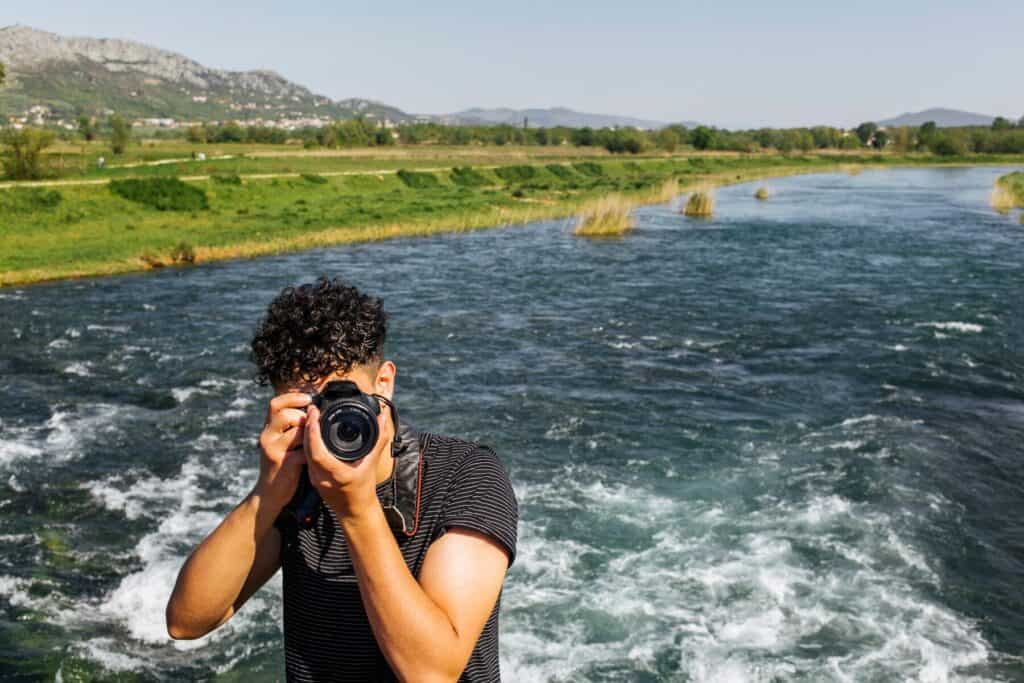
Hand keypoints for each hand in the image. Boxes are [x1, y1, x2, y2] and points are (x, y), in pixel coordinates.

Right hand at [255, 392, 310, 509]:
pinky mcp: (284, 463)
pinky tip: (313, 457)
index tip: (308, 398)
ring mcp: (274, 450)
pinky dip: (312, 451)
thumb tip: (311, 410)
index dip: (292, 397)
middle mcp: (267, 437)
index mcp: (268, 429)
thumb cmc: (281, 465)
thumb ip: (290, 428)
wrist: (269, 493)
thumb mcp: (281, 443)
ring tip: (311, 443)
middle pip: (286, 414)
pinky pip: (304, 450)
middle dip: (303, 418)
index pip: (275, 404)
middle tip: (310, 428)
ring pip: (296, 431)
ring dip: (309, 434)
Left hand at [303, 400, 392, 516]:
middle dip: (308, 427)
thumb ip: (379, 439)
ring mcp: (314, 478)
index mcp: (335, 473)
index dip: (313, 430)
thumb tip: (383, 418)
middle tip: (312, 410)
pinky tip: (312, 433)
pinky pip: (306, 457)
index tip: (315, 413)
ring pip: (305, 452)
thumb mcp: (372, 463)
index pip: (317, 449)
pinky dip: (308, 443)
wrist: (355, 511)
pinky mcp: (312, 478)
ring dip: (306, 434)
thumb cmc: (364, 490)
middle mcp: (321, 476)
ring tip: (311, 418)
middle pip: (307, 448)